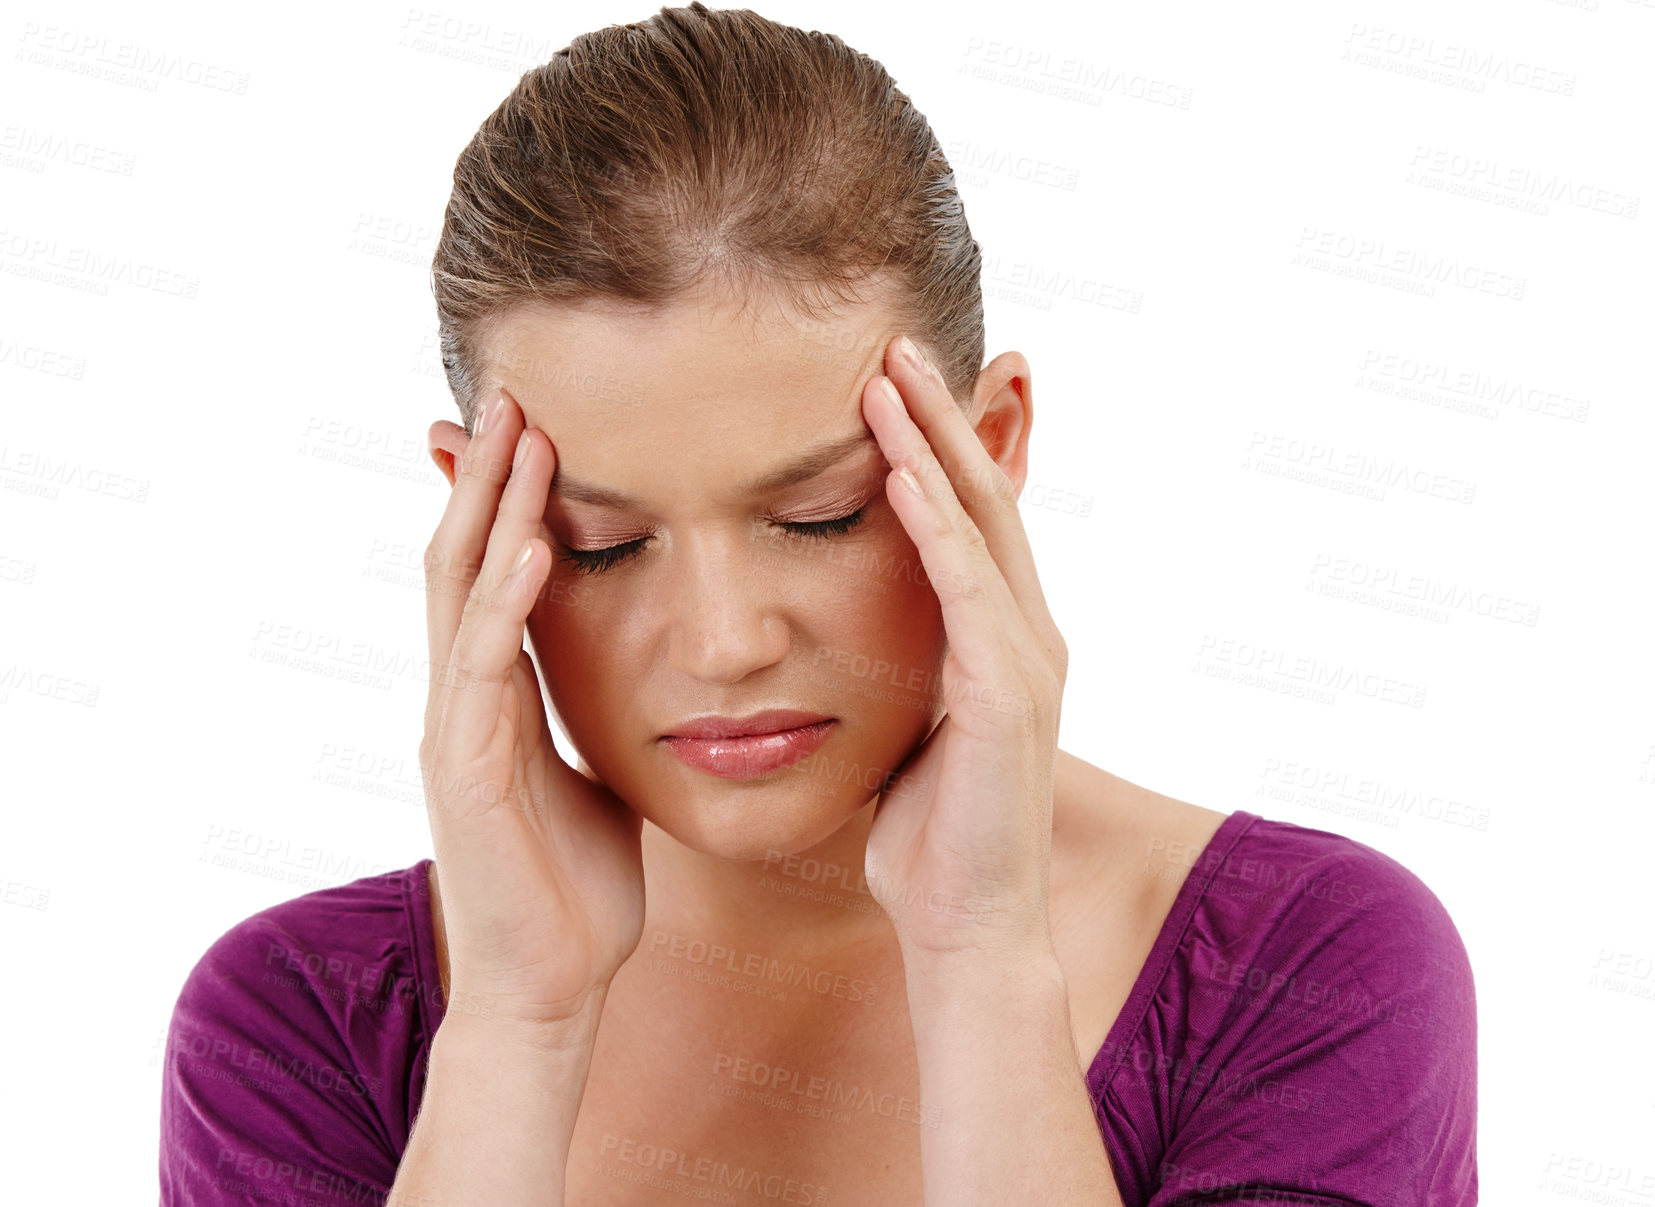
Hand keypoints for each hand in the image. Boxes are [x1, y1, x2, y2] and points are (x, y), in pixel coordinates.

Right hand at [420, 389, 644, 1031]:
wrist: (552, 988)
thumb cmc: (577, 887)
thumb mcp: (595, 774)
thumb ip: (597, 716)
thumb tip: (643, 671)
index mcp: (495, 698)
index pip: (493, 572)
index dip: (508, 498)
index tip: (539, 422)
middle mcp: (462, 700)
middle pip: (461, 559)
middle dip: (485, 475)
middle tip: (512, 389)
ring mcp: (454, 733)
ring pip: (460, 595)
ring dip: (489, 511)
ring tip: (520, 435)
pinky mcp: (464, 775)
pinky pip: (483, 671)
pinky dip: (504, 603)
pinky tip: (532, 545)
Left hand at [859, 336, 1067, 960]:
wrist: (969, 928)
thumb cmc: (930, 836)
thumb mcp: (910, 727)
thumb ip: (901, 668)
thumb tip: (849, 633)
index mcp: (1001, 640)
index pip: (968, 521)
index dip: (933, 448)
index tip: (886, 383)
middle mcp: (1027, 636)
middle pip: (985, 500)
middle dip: (940, 419)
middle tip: (895, 342)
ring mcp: (1027, 663)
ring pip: (981, 527)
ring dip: (935, 447)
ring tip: (891, 376)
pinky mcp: (1008, 698)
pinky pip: (967, 593)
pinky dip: (936, 528)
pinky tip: (899, 473)